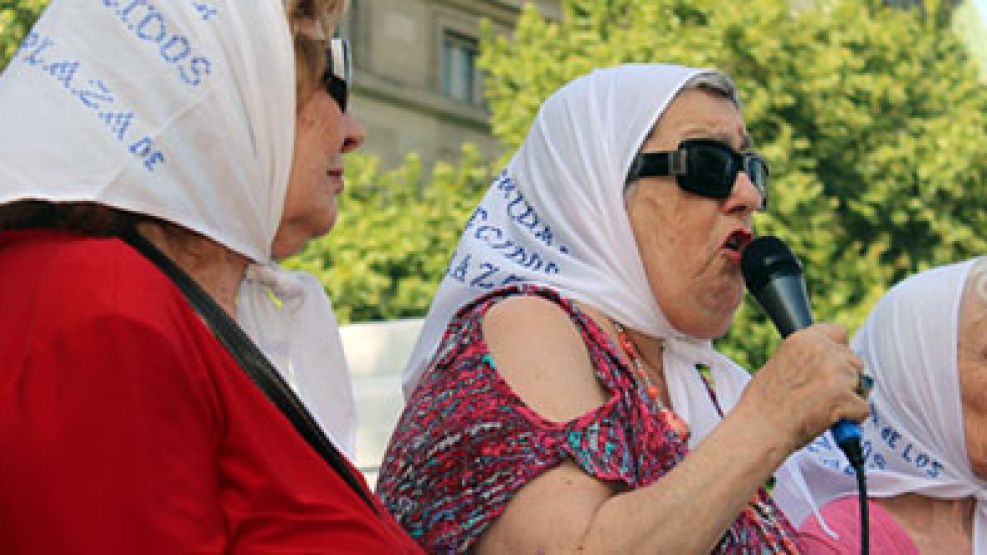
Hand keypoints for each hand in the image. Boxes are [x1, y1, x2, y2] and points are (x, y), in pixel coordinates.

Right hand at [738, 323, 869, 452]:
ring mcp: (836, 372)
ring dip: (848, 399)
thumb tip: (827, 364)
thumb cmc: (763, 404)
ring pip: (861, 385)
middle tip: (824, 396)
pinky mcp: (845, 396)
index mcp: (803, 339)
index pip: (838, 333)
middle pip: (854, 361)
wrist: (759, 429)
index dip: (838, 351)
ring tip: (822, 410)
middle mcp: (822, 350)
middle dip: (846, 379)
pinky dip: (851, 420)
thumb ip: (805, 358)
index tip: (833, 366)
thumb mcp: (779, 364)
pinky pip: (862, 409)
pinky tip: (829, 421)